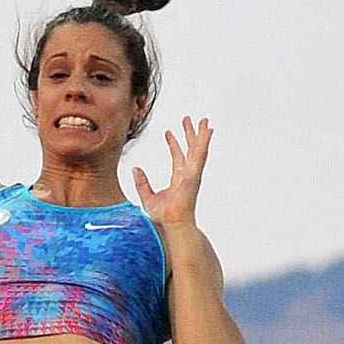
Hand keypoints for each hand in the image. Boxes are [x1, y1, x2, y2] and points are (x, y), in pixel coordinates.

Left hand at [132, 116, 213, 233]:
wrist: (172, 224)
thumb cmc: (163, 216)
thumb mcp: (147, 196)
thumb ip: (142, 182)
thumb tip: (135, 169)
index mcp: (178, 179)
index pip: (176, 157)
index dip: (172, 144)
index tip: (168, 132)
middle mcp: (188, 175)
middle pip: (190, 150)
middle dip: (189, 134)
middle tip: (187, 119)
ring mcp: (193, 174)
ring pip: (199, 149)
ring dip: (201, 134)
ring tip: (205, 121)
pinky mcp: (195, 174)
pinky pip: (200, 154)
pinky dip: (204, 142)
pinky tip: (208, 131)